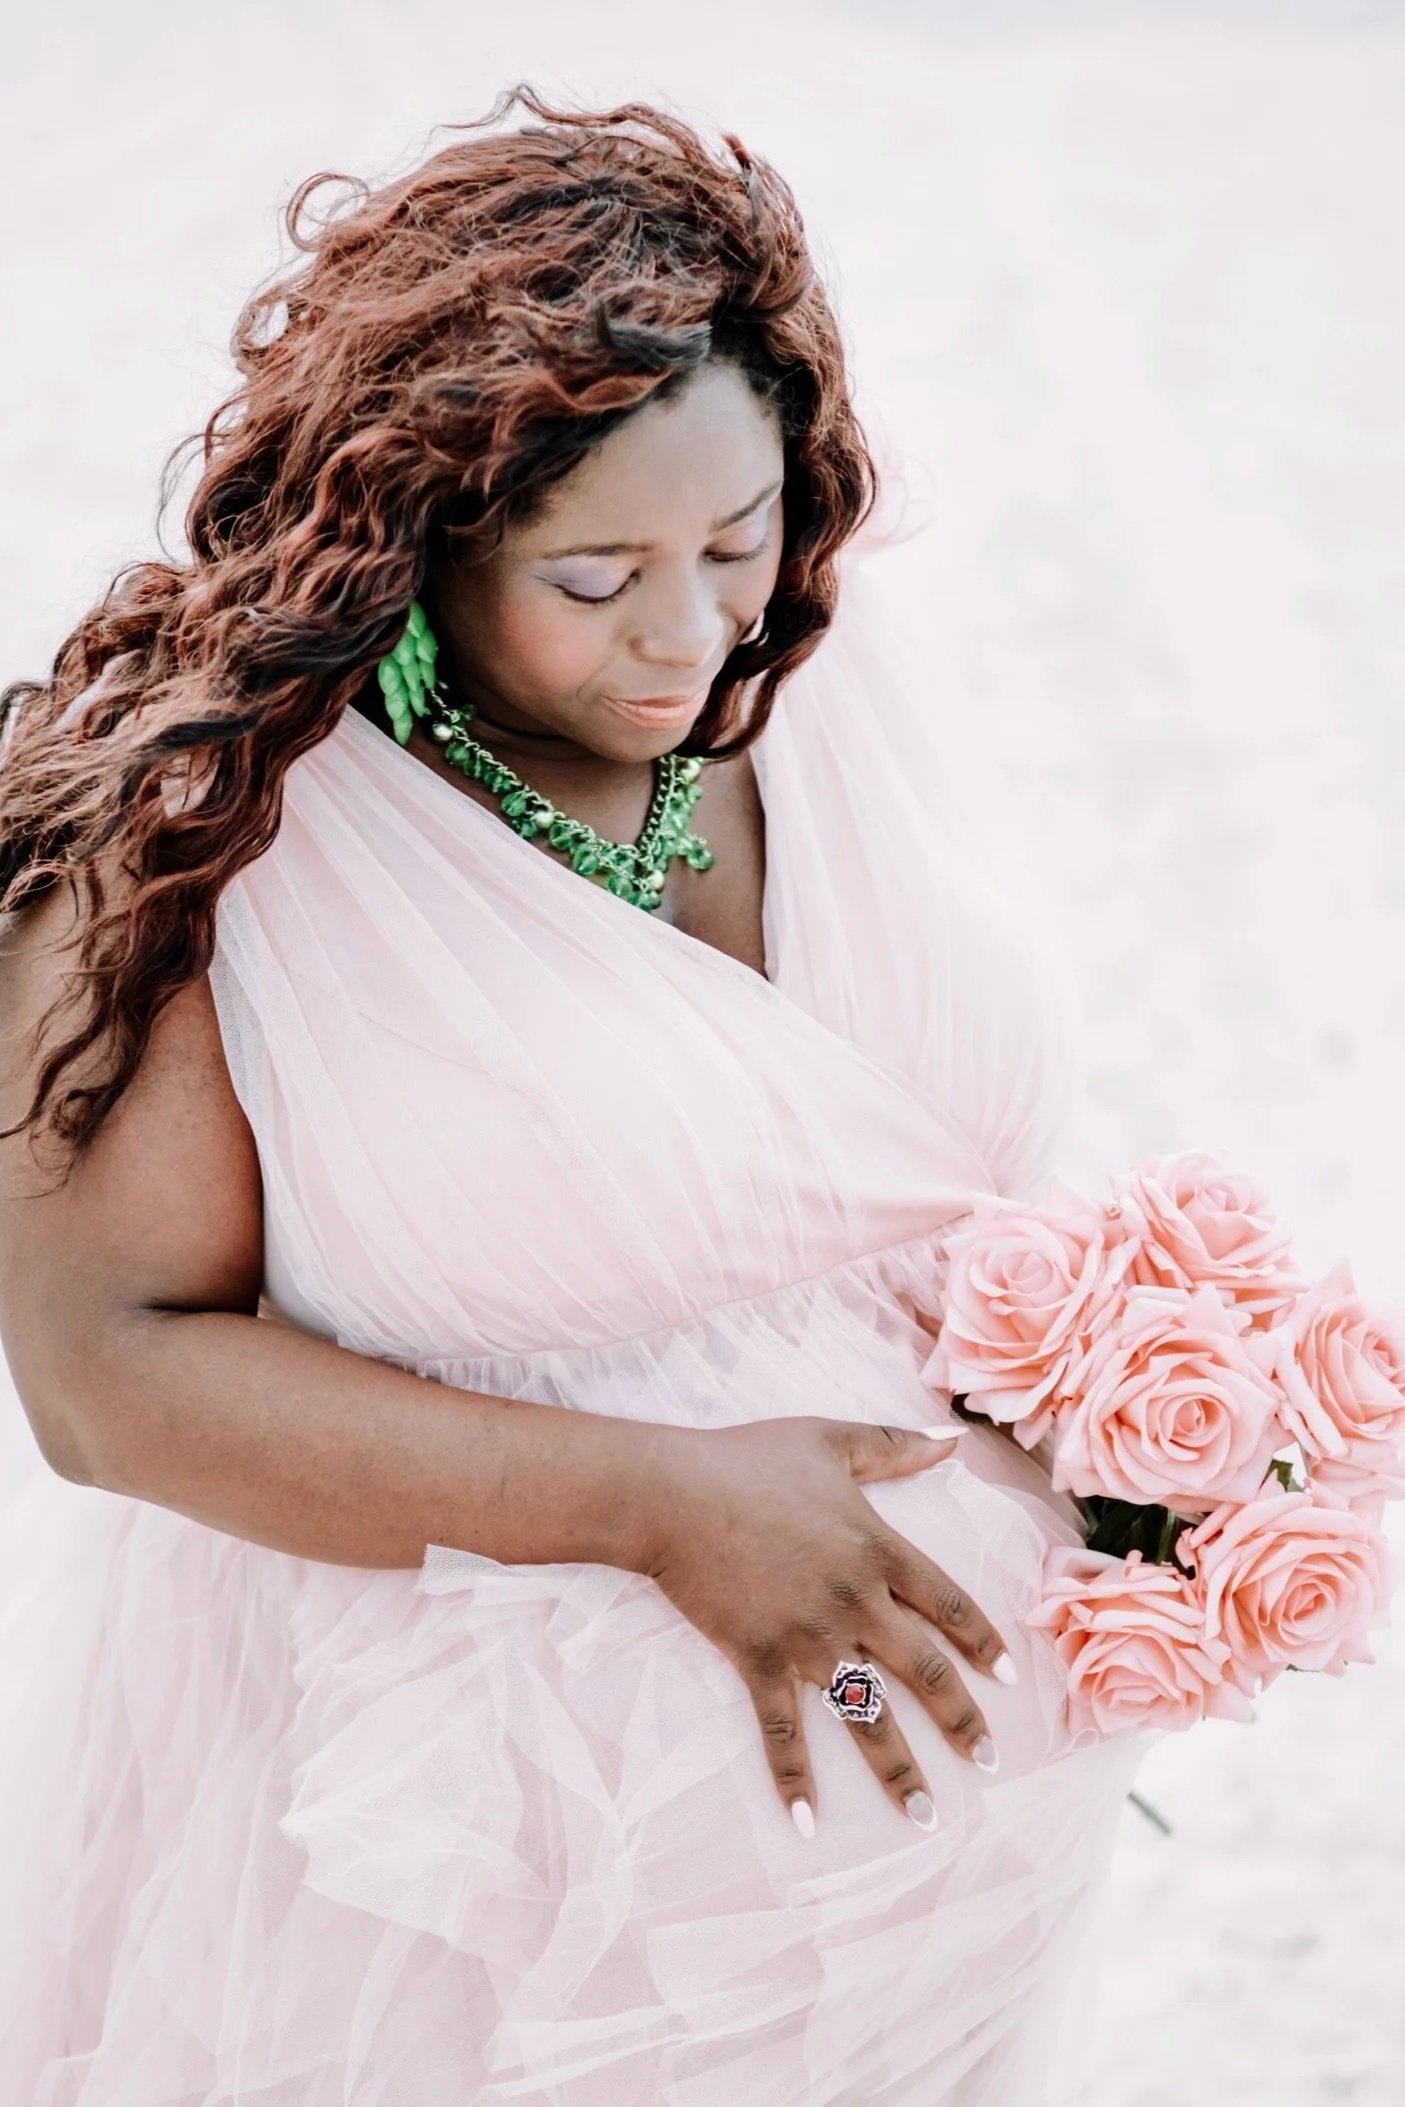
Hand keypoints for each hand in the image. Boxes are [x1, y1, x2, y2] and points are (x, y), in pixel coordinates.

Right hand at [635, 1415, 1014, 1833]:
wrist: (672, 1493)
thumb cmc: (748, 1459)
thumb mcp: (830, 1440)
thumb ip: (894, 1445)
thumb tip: (952, 1438)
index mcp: (878, 1550)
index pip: (950, 1605)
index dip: (982, 1643)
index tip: (1006, 1679)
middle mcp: (855, 1603)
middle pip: (924, 1671)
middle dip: (961, 1720)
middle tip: (988, 1759)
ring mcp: (808, 1638)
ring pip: (867, 1714)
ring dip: (898, 1769)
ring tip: (926, 1814)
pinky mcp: (759, 1660)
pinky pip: (783, 1730)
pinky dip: (793, 1779)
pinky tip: (808, 1824)